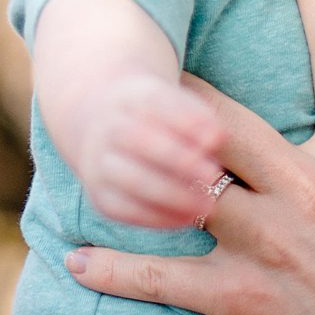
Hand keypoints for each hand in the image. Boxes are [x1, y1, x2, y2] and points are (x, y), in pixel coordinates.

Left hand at [64, 0, 314, 314]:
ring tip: (95, 141)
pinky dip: (119, 269)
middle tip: (146, 47)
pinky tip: (81, 256)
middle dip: (181, 84)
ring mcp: (269, 246)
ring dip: (136, 166)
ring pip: (183, 184)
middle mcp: (308, 194)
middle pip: (225, 116)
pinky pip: (166, 278)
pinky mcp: (242, 300)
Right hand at [76, 70, 233, 228]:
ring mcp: (97, 162)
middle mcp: (107, 127)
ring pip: (132, 180)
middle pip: (137, 140)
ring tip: (208, 205)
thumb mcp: (176, 105)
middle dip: (178, 160)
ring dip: (173, 195)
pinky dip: (158, 217)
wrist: (104, 128)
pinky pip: (125, 210)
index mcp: (128, 96)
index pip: (154, 102)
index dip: (186, 122)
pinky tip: (189, 218)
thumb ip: (200, 118)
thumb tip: (217, 139)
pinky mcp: (99, 195)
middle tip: (213, 176)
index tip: (217, 141)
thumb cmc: (157, 118)